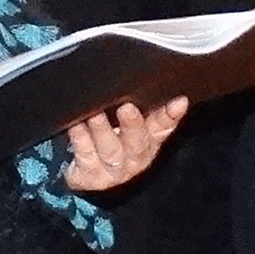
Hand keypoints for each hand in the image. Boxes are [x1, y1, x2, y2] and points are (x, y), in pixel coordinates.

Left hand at [62, 95, 185, 193]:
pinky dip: (80, 139)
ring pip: (110, 150)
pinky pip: (85, 155)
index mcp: (150, 141)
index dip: (171, 114)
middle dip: (132, 124)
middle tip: (126, 107)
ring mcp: (114, 170)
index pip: (164, 126)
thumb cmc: (112, 141)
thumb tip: (146, 75)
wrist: (89, 177)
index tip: (179, 101)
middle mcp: (135, 158)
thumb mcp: (131, 127)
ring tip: (95, 114)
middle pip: (137, 141)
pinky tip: (75, 125)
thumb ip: (143, 108)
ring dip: (102, 130)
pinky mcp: (91, 176)